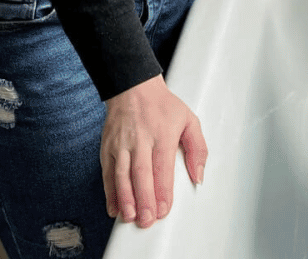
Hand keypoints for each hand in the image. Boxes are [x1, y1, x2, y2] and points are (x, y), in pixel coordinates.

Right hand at [100, 74, 206, 228]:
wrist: (133, 86)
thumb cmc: (162, 106)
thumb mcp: (189, 120)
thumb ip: (198, 148)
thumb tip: (199, 175)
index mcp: (163, 134)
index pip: (162, 166)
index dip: (162, 190)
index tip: (163, 209)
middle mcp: (140, 139)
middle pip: (141, 173)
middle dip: (144, 199)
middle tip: (146, 220)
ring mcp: (121, 144)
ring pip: (122, 174)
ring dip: (125, 198)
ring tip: (130, 217)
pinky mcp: (108, 147)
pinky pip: (108, 172)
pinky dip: (110, 191)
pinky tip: (114, 207)